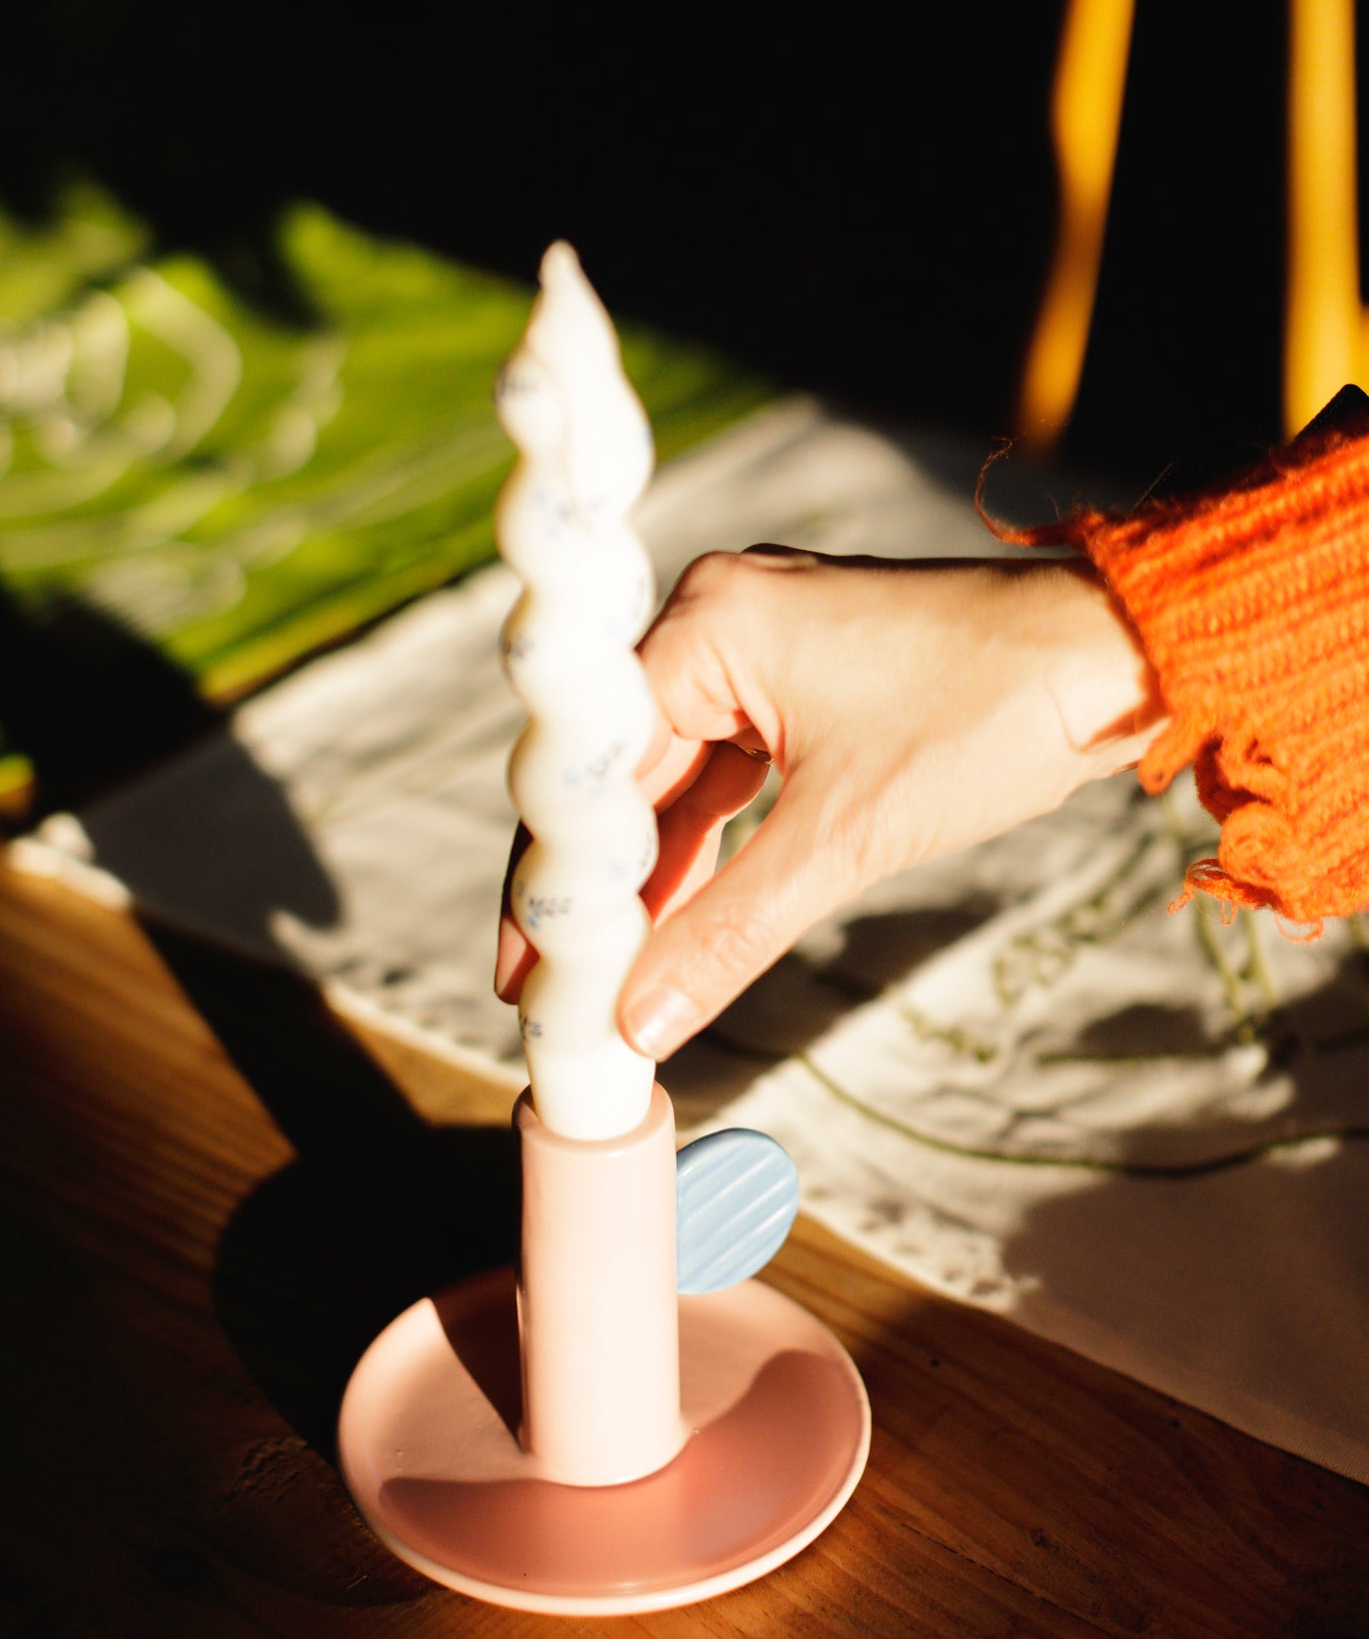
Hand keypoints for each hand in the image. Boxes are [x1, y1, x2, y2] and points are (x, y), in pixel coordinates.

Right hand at [496, 547, 1161, 1061]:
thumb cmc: (989, 714)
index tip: (526, 974)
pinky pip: (724, 768)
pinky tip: (675, 923)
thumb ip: (727, 931)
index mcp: (707, 623)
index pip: (596, 770)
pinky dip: (708, 844)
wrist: (1112, 658)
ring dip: (652, 876)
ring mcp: (757, 643)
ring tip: (608, 979)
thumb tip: (640, 1023)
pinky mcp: (799, 674)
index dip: (559, 884)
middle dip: (599, 888)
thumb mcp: (845, 837)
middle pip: (622, 773)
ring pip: (673, 779)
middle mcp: (715, 615)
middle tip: (554, 993)